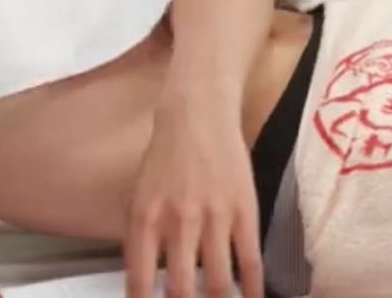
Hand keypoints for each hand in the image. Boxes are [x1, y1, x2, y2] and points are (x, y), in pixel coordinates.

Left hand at [125, 96, 263, 297]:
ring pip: (218, 283)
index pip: (140, 281)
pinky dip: (252, 289)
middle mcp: (177, 222)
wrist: (198, 112)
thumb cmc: (166, 154)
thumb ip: (143, 235)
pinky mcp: (243, 210)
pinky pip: (249, 261)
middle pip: (181, 290)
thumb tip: (147, 278)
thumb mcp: (140, 194)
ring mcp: (213, 217)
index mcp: (145, 219)